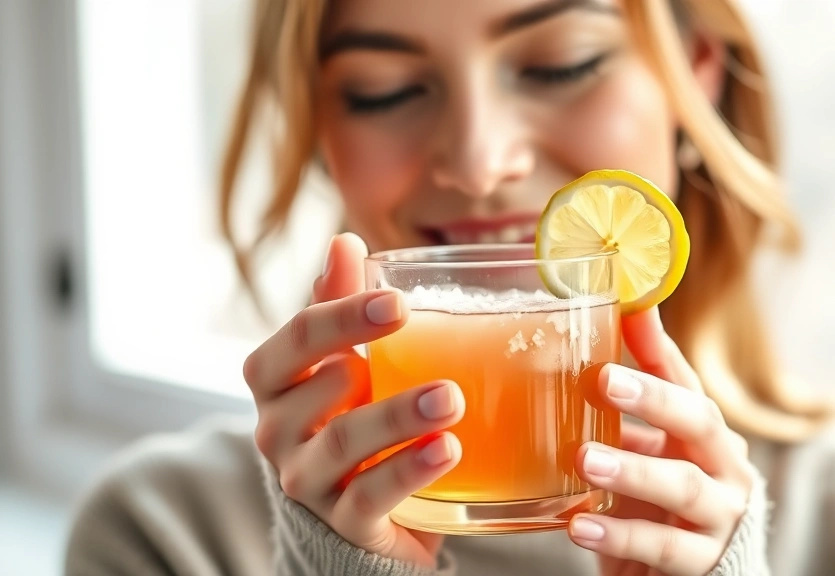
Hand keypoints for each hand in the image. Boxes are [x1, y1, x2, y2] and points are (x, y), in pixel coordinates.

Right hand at [245, 233, 464, 566]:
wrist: (350, 509)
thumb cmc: (344, 416)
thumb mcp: (340, 360)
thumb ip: (340, 305)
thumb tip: (345, 240)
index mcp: (276, 380)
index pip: (295, 339)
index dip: (342, 316)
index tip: (398, 303)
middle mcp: (278, 429)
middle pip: (320, 390)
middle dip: (375, 368)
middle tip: (434, 351)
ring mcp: (306, 479)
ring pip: (341, 443)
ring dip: (396, 417)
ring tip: (450, 400)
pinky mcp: (342, 521)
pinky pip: (369, 496)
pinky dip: (407, 471)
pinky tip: (446, 449)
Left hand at [568, 308, 755, 575]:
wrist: (689, 575)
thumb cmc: (662, 501)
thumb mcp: (649, 448)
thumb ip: (630, 399)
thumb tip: (605, 327)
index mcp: (706, 434)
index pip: (687, 382)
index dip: (659, 350)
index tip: (627, 317)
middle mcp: (724, 467)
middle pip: (699, 422)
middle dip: (654, 399)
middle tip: (600, 380)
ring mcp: (719, 517)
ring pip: (683, 487)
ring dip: (633, 470)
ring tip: (584, 458)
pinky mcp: (702, 563)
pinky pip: (663, 548)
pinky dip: (621, 536)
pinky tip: (580, 525)